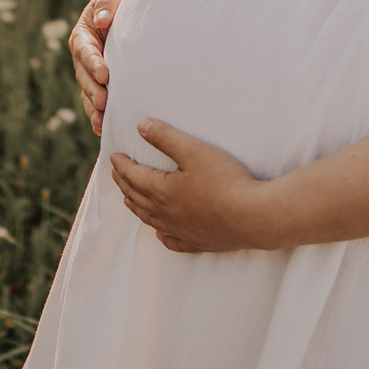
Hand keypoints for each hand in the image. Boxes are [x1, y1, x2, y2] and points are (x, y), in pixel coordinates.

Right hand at [70, 0, 125, 134]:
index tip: (105, 75)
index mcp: (83, 35)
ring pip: (88, 93)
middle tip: (104, 102)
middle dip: (93, 90)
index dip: (93, 63)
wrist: (133, 15)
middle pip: (84, 76)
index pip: (85, 50)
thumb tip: (102, 19)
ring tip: (103, 121)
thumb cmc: (123, 3)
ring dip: (94, 108)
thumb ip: (108, 3)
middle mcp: (84, 57)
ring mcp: (92, 73)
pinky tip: (104, 128)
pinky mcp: (102, 86)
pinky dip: (99, 115)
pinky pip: (97, 102)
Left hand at [110, 119, 277, 253]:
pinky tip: (161, 234)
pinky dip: (162, 235)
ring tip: (129, 199)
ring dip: (136, 207)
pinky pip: (173, 241)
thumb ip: (165, 137)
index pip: (132, 176)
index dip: (121, 165)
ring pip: (150, 220)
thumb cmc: (225, 180)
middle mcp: (166, 214)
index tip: (113, 156)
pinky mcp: (199, 242)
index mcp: (161, 191)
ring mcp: (181, 231)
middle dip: (123, 184)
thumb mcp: (194, 150)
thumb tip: (140, 126)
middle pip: (136, 198)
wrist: (254, 216)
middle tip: (117, 174)